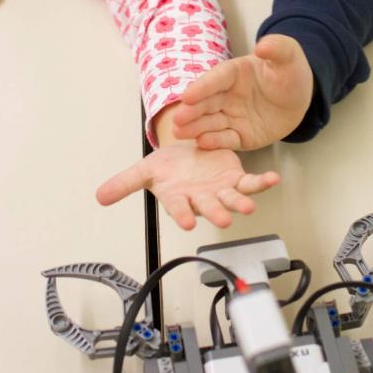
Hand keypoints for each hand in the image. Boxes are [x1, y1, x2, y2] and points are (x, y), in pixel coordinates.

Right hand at [96, 144, 279, 229]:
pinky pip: (251, 183)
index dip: (182, 214)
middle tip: (223, 220)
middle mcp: (201, 198)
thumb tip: (99, 196)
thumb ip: (124, 183)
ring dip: (241, 203)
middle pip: (208, 206)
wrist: (186, 151)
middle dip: (216, 213)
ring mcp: (220, 190)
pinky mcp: (235, 178)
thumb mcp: (144, 170)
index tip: (186, 221)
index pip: (179, 208)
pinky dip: (262, 183)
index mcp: (179, 197)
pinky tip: (272, 180)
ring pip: (231, 198)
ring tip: (248, 206)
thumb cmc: (167, 166)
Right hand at [173, 34, 313, 149]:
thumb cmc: (290, 72)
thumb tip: (262, 47)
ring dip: (195, 128)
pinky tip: (202, 143)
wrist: (299, 98)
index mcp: (234, 72)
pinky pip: (227, 139)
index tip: (187, 96)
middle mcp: (227, 94)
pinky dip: (215, 141)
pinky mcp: (240, 135)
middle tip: (177, 119)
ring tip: (180, 133)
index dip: (201, 88)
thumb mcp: (289, 55)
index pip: (215, 80)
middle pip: (206, 103)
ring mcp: (232, 116)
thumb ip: (278, 48)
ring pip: (211, 122)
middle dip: (191, 111)